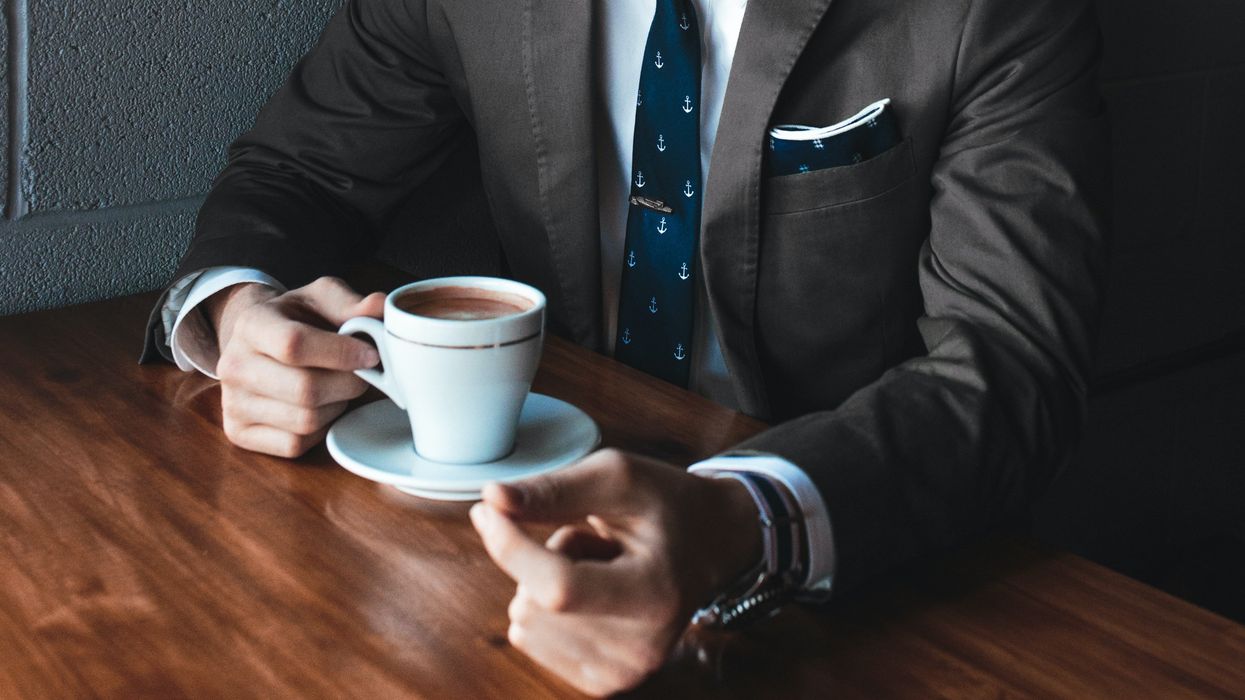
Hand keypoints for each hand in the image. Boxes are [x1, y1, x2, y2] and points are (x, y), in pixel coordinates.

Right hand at [208, 276, 385, 457]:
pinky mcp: (239, 433)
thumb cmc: (297, 320)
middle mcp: (233, 365)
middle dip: (348, 383)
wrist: (259, 342)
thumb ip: (351, 303)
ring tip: (338, 387)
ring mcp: (232, 403)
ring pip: (305, 420)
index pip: (295, 344)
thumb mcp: (321, 298)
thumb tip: (380, 307)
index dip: (342, 353)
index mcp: (251, 324)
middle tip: (361, 374)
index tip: (371, 355)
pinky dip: (319, 430)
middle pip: (305, 389)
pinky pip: (295, 444)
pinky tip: (320, 407)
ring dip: (336, 406)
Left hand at [469, 449, 761, 695]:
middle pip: (533, 605)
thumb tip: (492, 499)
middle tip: (596, 543)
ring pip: (525, 622)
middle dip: (544, 558)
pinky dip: (548, 609)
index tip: (487, 510)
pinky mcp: (604, 683)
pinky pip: (530, 640)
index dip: (511, 547)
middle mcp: (642, 648)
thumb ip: (554, 489)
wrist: (713, 544)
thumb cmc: (667, 505)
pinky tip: (593, 592)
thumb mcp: (619, 477)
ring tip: (599, 566)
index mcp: (656, 595)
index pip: (558, 587)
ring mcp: (623, 673)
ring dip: (546, 583)